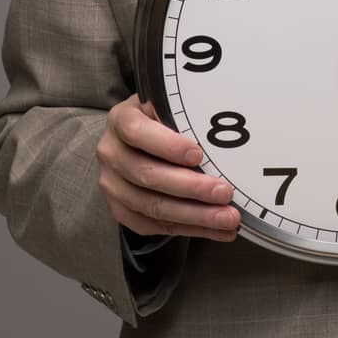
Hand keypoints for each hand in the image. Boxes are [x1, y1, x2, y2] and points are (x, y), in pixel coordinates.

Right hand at [96, 94, 240, 240]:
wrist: (136, 139)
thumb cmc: (158, 120)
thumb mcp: (165, 106)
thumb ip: (183, 116)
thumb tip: (223, 135)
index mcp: (120, 120)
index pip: (137, 132)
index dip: (168, 145)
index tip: (198, 154)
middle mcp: (111, 153)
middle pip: (148, 175)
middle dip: (191, 187)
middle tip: (224, 193)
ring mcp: (112, 185)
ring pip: (153, 206)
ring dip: (195, 215)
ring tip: (227, 218)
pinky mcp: (120, 209)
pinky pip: (154, 226)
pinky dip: (188, 229)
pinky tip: (215, 230)